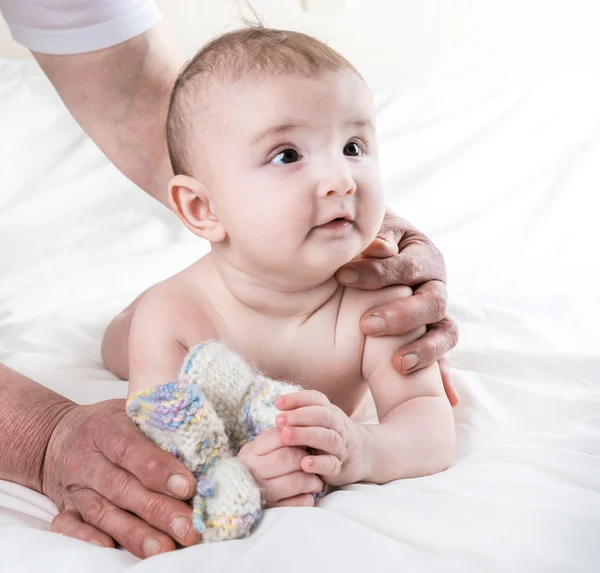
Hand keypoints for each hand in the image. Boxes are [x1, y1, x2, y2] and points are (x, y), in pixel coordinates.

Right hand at [43, 400, 200, 557]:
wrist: (58, 434)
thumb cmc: (109, 423)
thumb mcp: (131, 410)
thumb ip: (159, 424)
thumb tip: (202, 442)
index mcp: (105, 429)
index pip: (131, 450)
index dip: (159, 469)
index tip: (187, 487)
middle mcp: (86, 460)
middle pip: (122, 487)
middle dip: (157, 509)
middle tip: (188, 526)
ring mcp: (75, 487)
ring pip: (103, 512)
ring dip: (134, 533)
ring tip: (164, 547)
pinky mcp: (65, 509)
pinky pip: (71, 527)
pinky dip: (89, 538)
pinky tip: (112, 548)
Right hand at [237, 429, 323, 506]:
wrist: (236, 495)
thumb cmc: (256, 466)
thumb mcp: (260, 448)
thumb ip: (278, 437)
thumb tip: (305, 430)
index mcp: (251, 451)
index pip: (281, 437)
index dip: (298, 437)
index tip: (305, 442)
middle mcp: (254, 471)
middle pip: (290, 458)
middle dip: (307, 458)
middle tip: (313, 461)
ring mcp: (263, 492)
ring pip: (297, 481)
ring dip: (312, 479)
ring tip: (315, 479)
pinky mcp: (272, 510)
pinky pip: (298, 503)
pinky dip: (308, 497)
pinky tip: (307, 493)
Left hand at [275, 390, 366, 486]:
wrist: (366, 455)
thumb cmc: (333, 434)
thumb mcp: (324, 419)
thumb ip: (304, 412)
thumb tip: (278, 405)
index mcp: (331, 412)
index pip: (316, 399)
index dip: (297, 399)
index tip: (277, 403)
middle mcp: (338, 426)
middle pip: (323, 416)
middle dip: (299, 416)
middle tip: (279, 420)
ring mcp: (341, 447)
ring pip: (327, 438)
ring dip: (305, 435)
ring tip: (285, 436)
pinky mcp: (341, 468)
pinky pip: (331, 464)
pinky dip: (318, 463)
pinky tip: (304, 463)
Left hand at [336, 209, 459, 405]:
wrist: (383, 251)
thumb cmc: (372, 242)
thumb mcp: (376, 231)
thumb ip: (378, 237)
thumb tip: (380, 247)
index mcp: (423, 255)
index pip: (405, 266)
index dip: (377, 273)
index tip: (343, 277)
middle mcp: (435, 285)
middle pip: (432, 302)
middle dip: (401, 315)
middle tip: (366, 325)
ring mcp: (437, 314)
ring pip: (445, 331)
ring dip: (424, 349)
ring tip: (398, 365)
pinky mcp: (433, 336)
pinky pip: (444, 358)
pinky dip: (445, 377)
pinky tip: (448, 399)